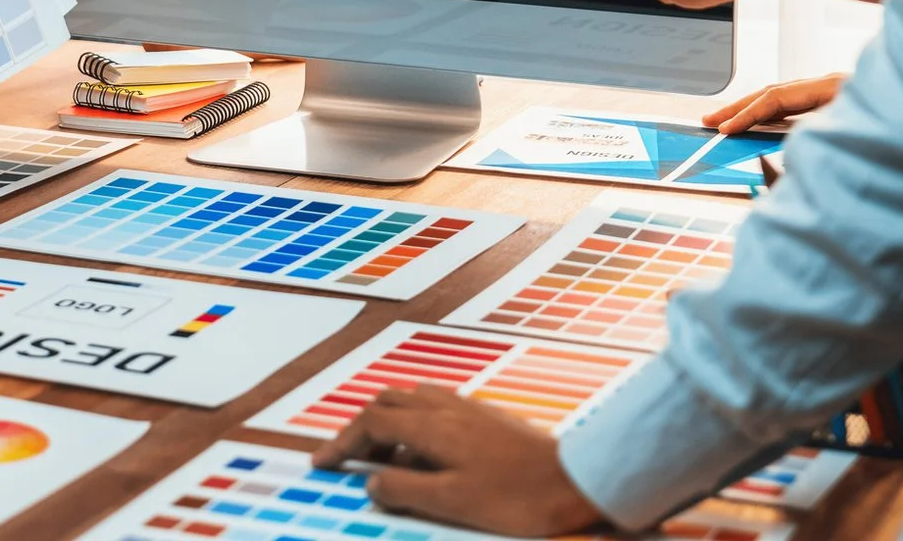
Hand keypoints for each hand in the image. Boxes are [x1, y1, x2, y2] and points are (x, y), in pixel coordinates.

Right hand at [313, 385, 603, 536]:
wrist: (579, 480)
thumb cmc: (518, 497)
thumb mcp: (453, 502)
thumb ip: (405, 490)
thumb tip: (371, 481)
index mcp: (432, 427)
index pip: (371, 423)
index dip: (341, 442)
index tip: (322, 462)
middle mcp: (446, 408)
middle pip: (386, 402)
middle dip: (360, 427)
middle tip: (348, 457)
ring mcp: (469, 408)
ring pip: (412, 400)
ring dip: (389, 423)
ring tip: (387, 459)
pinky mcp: (488, 417)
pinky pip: (437, 408)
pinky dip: (416, 425)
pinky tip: (429, 453)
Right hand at [702, 72, 845, 132]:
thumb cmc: (889, 134)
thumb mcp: (846, 131)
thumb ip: (810, 136)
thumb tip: (777, 144)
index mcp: (831, 87)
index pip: (775, 98)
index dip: (747, 114)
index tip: (726, 129)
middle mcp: (826, 85)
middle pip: (772, 92)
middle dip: (739, 107)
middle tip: (710, 120)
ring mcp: (828, 91)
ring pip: (780, 98)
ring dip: (751, 109)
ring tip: (726, 121)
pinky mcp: (831, 101)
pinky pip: (792, 105)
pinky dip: (770, 113)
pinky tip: (758, 123)